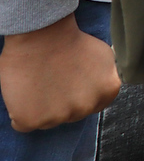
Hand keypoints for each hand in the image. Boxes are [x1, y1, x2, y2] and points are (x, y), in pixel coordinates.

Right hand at [0, 13, 119, 131]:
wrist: (42, 35)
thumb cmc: (70, 40)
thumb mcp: (104, 56)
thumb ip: (105, 77)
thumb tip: (99, 88)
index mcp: (107, 92)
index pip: (93, 106)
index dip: (78, 94)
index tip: (69, 83)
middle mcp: (86, 108)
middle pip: (70, 115)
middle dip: (61, 102)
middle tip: (51, 80)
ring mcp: (59, 117)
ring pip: (47, 121)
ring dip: (41, 108)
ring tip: (38, 84)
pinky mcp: (32, 120)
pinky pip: (22, 125)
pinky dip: (20, 113)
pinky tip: (23, 94)